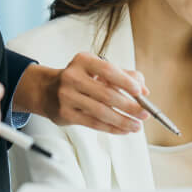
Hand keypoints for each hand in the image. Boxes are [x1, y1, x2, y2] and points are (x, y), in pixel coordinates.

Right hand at [13, 54, 148, 133]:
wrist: (46, 90)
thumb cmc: (79, 79)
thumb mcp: (97, 70)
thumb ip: (122, 76)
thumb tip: (144, 90)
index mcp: (83, 61)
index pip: (108, 70)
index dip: (126, 82)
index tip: (140, 92)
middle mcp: (72, 77)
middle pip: (106, 94)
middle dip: (129, 106)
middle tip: (145, 114)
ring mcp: (67, 96)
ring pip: (101, 112)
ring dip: (122, 120)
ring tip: (136, 125)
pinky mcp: (65, 113)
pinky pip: (93, 123)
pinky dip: (111, 128)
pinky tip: (123, 130)